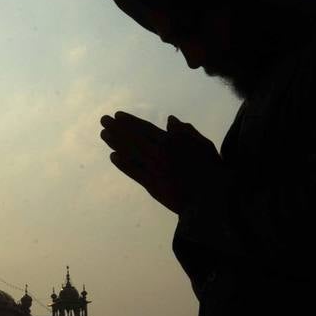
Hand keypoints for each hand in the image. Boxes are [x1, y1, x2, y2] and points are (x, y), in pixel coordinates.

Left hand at [100, 111, 221, 213]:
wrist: (208, 200)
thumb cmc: (212, 171)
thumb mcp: (205, 145)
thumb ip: (187, 132)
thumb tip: (170, 120)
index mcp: (172, 142)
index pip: (145, 128)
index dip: (130, 121)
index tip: (117, 115)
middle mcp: (159, 153)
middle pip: (133, 138)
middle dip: (117, 128)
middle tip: (103, 120)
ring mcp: (153, 169)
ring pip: (130, 153)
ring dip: (115, 142)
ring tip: (104, 134)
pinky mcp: (151, 185)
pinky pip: (133, 172)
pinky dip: (122, 164)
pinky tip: (113, 156)